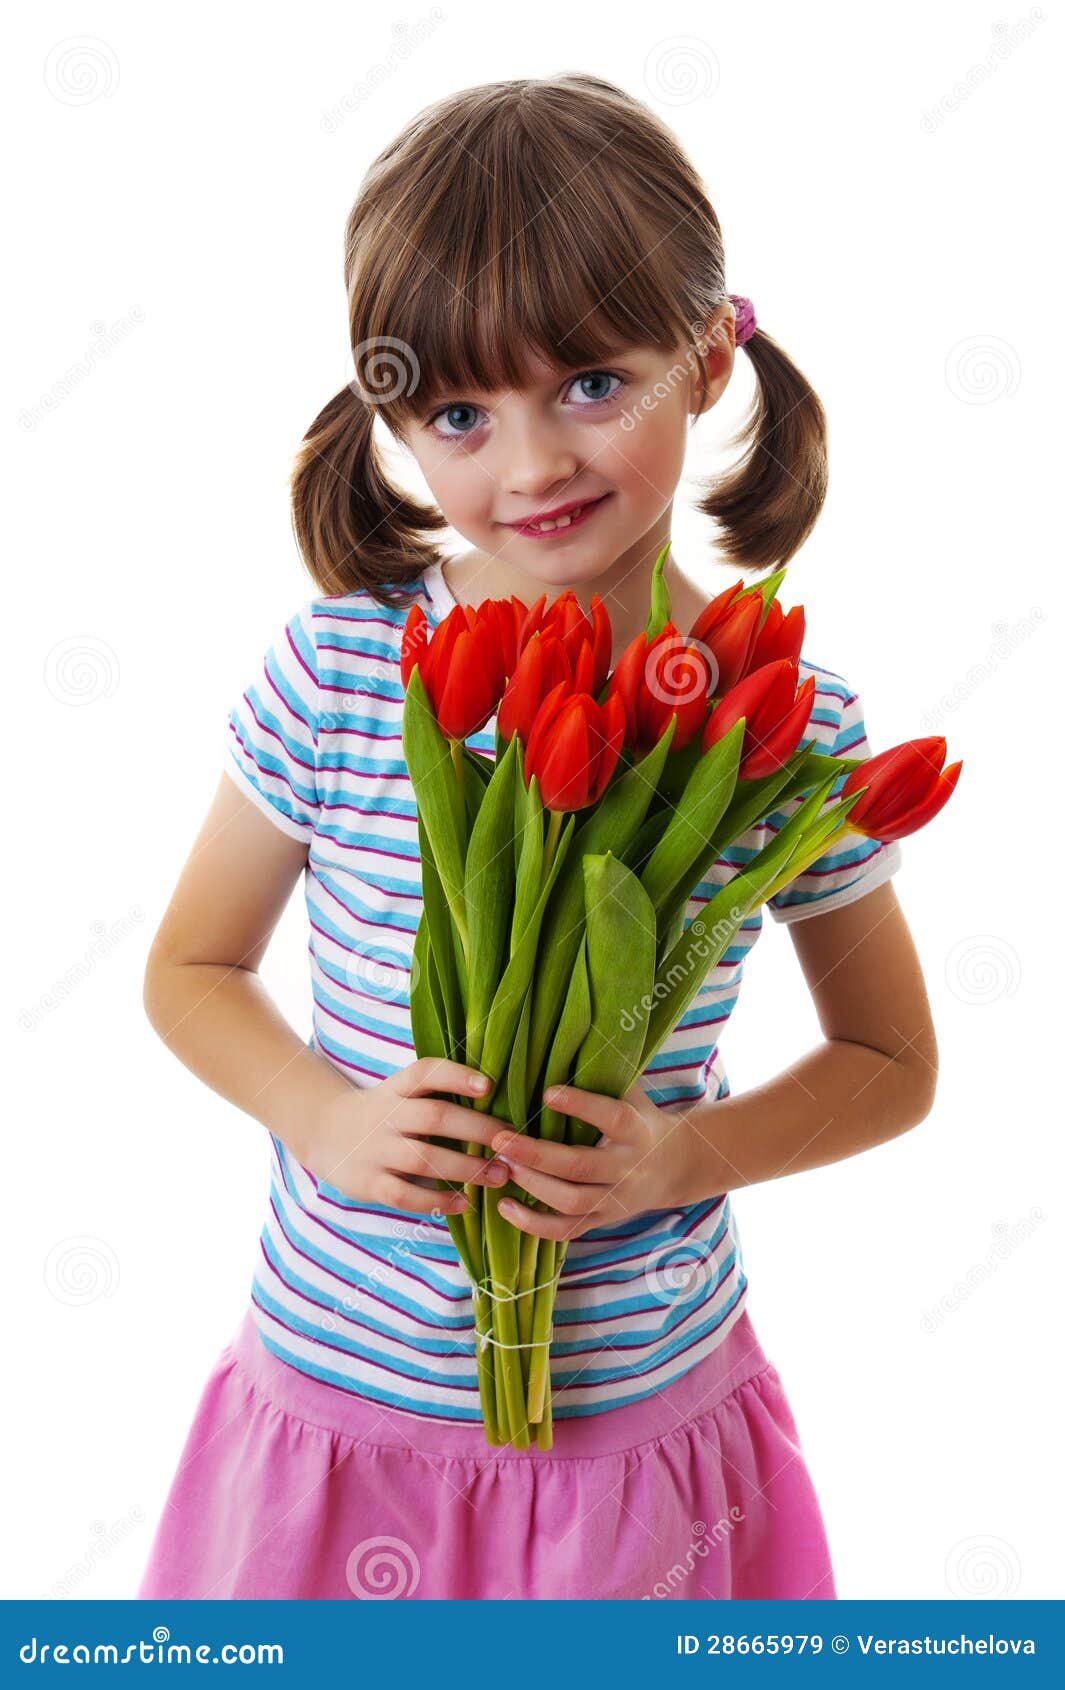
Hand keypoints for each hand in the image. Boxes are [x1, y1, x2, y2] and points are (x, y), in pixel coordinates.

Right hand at [302, 1057, 514, 1213]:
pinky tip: (463, 1202)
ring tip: (499, 1175)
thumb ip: (434, 1094)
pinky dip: (436, 1201)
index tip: (488, 1086)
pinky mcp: (368, 1183)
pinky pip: (405, 1195)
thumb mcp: (398, 1093)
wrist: (322, 1133)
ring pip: (423, 1159)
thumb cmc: (380, 1113)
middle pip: (434, 1117)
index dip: (456, 1076)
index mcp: (395, 1090)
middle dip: (477, 1129)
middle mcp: (386, 1116)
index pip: (425, 1074)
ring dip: (465, 1168)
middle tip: (511, 1141)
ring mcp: (375, 1150)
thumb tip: (495, 1098)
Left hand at [488, 1081, 694, 1239]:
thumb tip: (558, 1043)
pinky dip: (533, 1225)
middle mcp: (627, 1167)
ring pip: (571, 1200)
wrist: (676, 1166)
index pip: (610, 1118)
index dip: (580, 1106)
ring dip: (531, 1185)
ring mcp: (615, 1199)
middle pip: (580, 1166)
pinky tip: (504, 1206)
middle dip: (536, 1154)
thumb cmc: (639, 1118)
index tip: (547, 1093)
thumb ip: (601, 1076)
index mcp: (635, 1130)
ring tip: (500, 1164)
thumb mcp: (631, 1094)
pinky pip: (566, 1231)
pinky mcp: (602, 1221)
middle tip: (499, 1138)